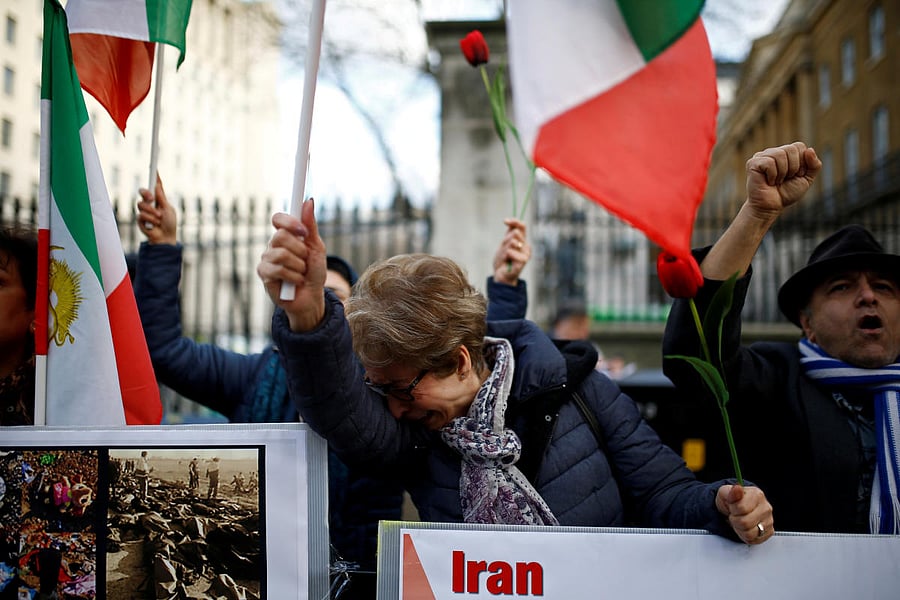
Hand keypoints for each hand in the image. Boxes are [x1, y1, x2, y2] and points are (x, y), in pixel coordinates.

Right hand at [137, 175, 176, 244]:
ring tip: (159, 219)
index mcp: (160, 200)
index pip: (156, 186)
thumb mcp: (168, 209)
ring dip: (152, 212)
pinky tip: (154, 225)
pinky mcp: (140, 219)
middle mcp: (151, 204)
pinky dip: (150, 220)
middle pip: (143, 192)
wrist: (165, 238)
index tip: (154, 169)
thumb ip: (162, 198)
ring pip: (141, 204)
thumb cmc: (169, 224)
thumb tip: (157, 186)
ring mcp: (145, 211)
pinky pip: (141, 215)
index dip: (155, 178)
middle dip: (146, 194)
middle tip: (151, 199)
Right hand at [257, 198, 327, 331]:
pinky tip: (295, 282)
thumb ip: (311, 226)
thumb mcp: (317, 248)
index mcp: (285, 236)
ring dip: (299, 266)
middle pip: (280, 236)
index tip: (303, 231)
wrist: (311, 298)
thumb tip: (308, 200)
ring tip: (301, 273)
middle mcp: (273, 245)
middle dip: (300, 250)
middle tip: (305, 259)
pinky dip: (293, 277)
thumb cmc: (314, 272)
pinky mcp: (264, 274)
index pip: (278, 219)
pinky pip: (277, 270)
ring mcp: (267, 259)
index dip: (289, 221)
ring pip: (281, 254)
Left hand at [492, 218, 530, 285]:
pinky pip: (510, 251)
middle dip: (505, 240)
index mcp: (522, 240)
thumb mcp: (503, 245)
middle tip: (503, 250)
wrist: (501, 275)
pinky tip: (507, 262)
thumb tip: (511, 225)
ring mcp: (526, 253)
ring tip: (505, 257)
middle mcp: (526, 245)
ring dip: (504, 249)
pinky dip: (505, 255)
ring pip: (512, 242)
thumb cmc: (502, 261)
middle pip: (515, 233)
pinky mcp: (524, 260)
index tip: (505, 221)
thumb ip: (508, 235)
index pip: (522, 226)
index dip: (514, 222)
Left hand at [715, 484, 773, 544]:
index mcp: (757, 495)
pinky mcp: (769, 532)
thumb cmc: (731, 501)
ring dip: (739, 529)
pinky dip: (745, 536)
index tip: (732, 507)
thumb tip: (737, 488)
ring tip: (739, 521)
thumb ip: (730, 492)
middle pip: (745, 522)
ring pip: (750, 533)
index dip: (733, 510)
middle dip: (735, 520)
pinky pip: (753, 540)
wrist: (735, 510)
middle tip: (735, 516)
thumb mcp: (725, 493)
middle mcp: (766, 508)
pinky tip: (744, 528)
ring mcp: (769, 520)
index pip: (742, 508)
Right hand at [745, 141, 821, 219]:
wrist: (771, 207)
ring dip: (782, 172)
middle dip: (793, 168)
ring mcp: (761, 157)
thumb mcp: (806, 179)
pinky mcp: (753, 163)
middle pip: (791, 149)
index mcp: (785, 154)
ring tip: (776, 181)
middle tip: (785, 179)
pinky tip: (768, 182)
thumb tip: (810, 149)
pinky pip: (769, 162)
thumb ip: (814, 165)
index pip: (799, 146)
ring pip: (780, 154)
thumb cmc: (786, 193)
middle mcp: (772, 152)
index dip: (801, 163)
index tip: (795, 176)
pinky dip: (773, 175)